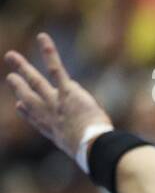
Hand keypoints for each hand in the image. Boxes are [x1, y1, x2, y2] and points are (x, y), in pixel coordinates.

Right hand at [5, 33, 112, 161]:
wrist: (92, 147)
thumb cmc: (96, 155)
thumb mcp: (93, 155)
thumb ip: (95, 150)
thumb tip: (106, 154)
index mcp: (56, 134)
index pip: (39, 121)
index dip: (28, 113)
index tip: (20, 106)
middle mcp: (51, 116)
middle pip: (31, 100)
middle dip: (19, 88)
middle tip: (11, 78)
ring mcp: (56, 103)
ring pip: (37, 82)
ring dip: (23, 68)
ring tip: (11, 56)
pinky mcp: (67, 92)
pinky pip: (56, 68)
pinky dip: (49, 52)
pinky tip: (42, 38)